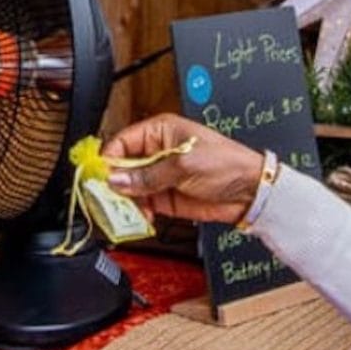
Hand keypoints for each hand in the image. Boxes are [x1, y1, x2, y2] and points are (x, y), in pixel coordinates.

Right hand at [100, 114, 266, 225]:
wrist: (250, 192)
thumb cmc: (226, 164)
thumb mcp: (184, 165)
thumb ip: (148, 175)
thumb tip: (118, 180)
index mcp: (159, 132)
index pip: (121, 142)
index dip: (109, 159)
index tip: (100, 175)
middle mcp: (156, 153)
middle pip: (121, 167)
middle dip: (114, 183)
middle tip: (108, 197)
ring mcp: (159, 176)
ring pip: (128, 189)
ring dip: (125, 201)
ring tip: (127, 211)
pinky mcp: (164, 197)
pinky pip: (141, 205)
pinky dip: (137, 213)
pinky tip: (142, 217)